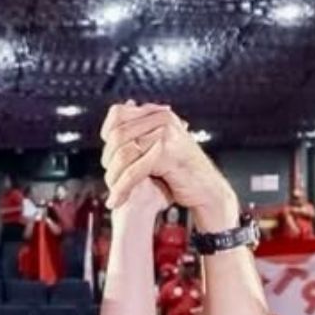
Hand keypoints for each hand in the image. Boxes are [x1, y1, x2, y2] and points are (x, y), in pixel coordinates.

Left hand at [102, 103, 239, 230]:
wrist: (208, 190)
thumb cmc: (183, 173)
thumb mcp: (160, 149)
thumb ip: (141, 137)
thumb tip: (111, 128)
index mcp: (160, 114)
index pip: (118, 114)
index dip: (107, 133)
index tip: (107, 154)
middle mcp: (163, 119)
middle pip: (118, 135)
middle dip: (108, 160)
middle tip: (109, 179)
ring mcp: (166, 134)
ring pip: (124, 154)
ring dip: (113, 177)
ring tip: (112, 193)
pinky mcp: (166, 153)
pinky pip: (134, 172)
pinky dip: (122, 189)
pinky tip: (117, 201)